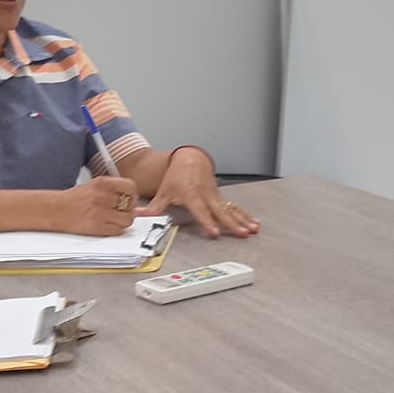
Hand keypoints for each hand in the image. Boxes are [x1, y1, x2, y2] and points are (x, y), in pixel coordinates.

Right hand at [61, 175, 138, 235]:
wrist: (56, 210)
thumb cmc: (74, 199)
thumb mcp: (94, 185)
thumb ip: (113, 190)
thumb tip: (133, 199)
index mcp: (102, 182)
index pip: (131, 187)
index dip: (132, 195)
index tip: (128, 199)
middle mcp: (103, 196)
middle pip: (131, 205)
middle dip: (127, 210)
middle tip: (118, 211)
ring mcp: (101, 212)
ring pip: (127, 220)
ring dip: (122, 221)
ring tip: (112, 219)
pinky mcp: (98, 227)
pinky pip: (118, 231)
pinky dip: (115, 230)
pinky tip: (106, 226)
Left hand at [139, 148, 259, 238]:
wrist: (190, 159)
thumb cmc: (177, 176)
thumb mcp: (164, 191)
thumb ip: (155, 207)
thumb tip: (138, 215)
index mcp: (192, 195)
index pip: (201, 211)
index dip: (207, 222)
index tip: (215, 232)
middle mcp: (206, 196)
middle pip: (221, 212)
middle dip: (232, 223)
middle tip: (242, 233)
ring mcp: (216, 196)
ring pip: (231, 209)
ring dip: (243, 220)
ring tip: (252, 230)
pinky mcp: (221, 196)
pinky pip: (235, 206)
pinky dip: (245, 215)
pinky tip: (254, 223)